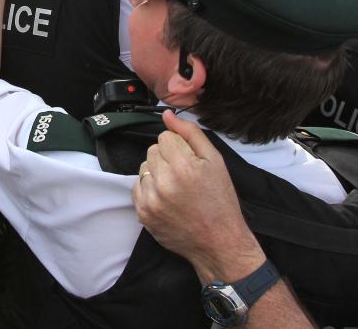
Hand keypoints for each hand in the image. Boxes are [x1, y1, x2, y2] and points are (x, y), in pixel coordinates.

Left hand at [132, 111, 264, 282]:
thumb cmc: (220, 200)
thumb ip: (190, 133)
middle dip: (167, 158)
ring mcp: (151, 199)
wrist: (220, 242)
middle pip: (152, 150)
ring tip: (176, 188)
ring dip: (157, 173)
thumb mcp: (215, 161)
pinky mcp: (143, 213)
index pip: (164, 137)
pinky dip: (149, 189)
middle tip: (184, 175)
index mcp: (184, 167)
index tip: (189, 161)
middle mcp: (164, 182)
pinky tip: (166, 198)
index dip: (178, 146)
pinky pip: (137, 187)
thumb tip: (166, 115)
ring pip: (144, 167)